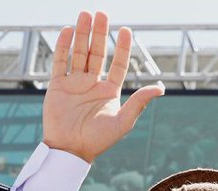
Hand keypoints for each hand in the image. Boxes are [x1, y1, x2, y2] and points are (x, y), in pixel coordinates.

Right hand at [42, 11, 164, 162]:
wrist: (70, 150)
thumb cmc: (98, 140)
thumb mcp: (123, 122)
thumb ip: (139, 102)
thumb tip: (160, 88)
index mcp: (109, 91)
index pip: (117, 64)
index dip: (122, 47)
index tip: (125, 30)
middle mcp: (92, 84)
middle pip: (97, 53)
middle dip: (99, 33)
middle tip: (101, 13)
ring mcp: (74, 83)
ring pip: (79, 53)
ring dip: (81, 34)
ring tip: (84, 15)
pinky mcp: (57, 86)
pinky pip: (60, 62)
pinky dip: (63, 46)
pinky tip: (67, 31)